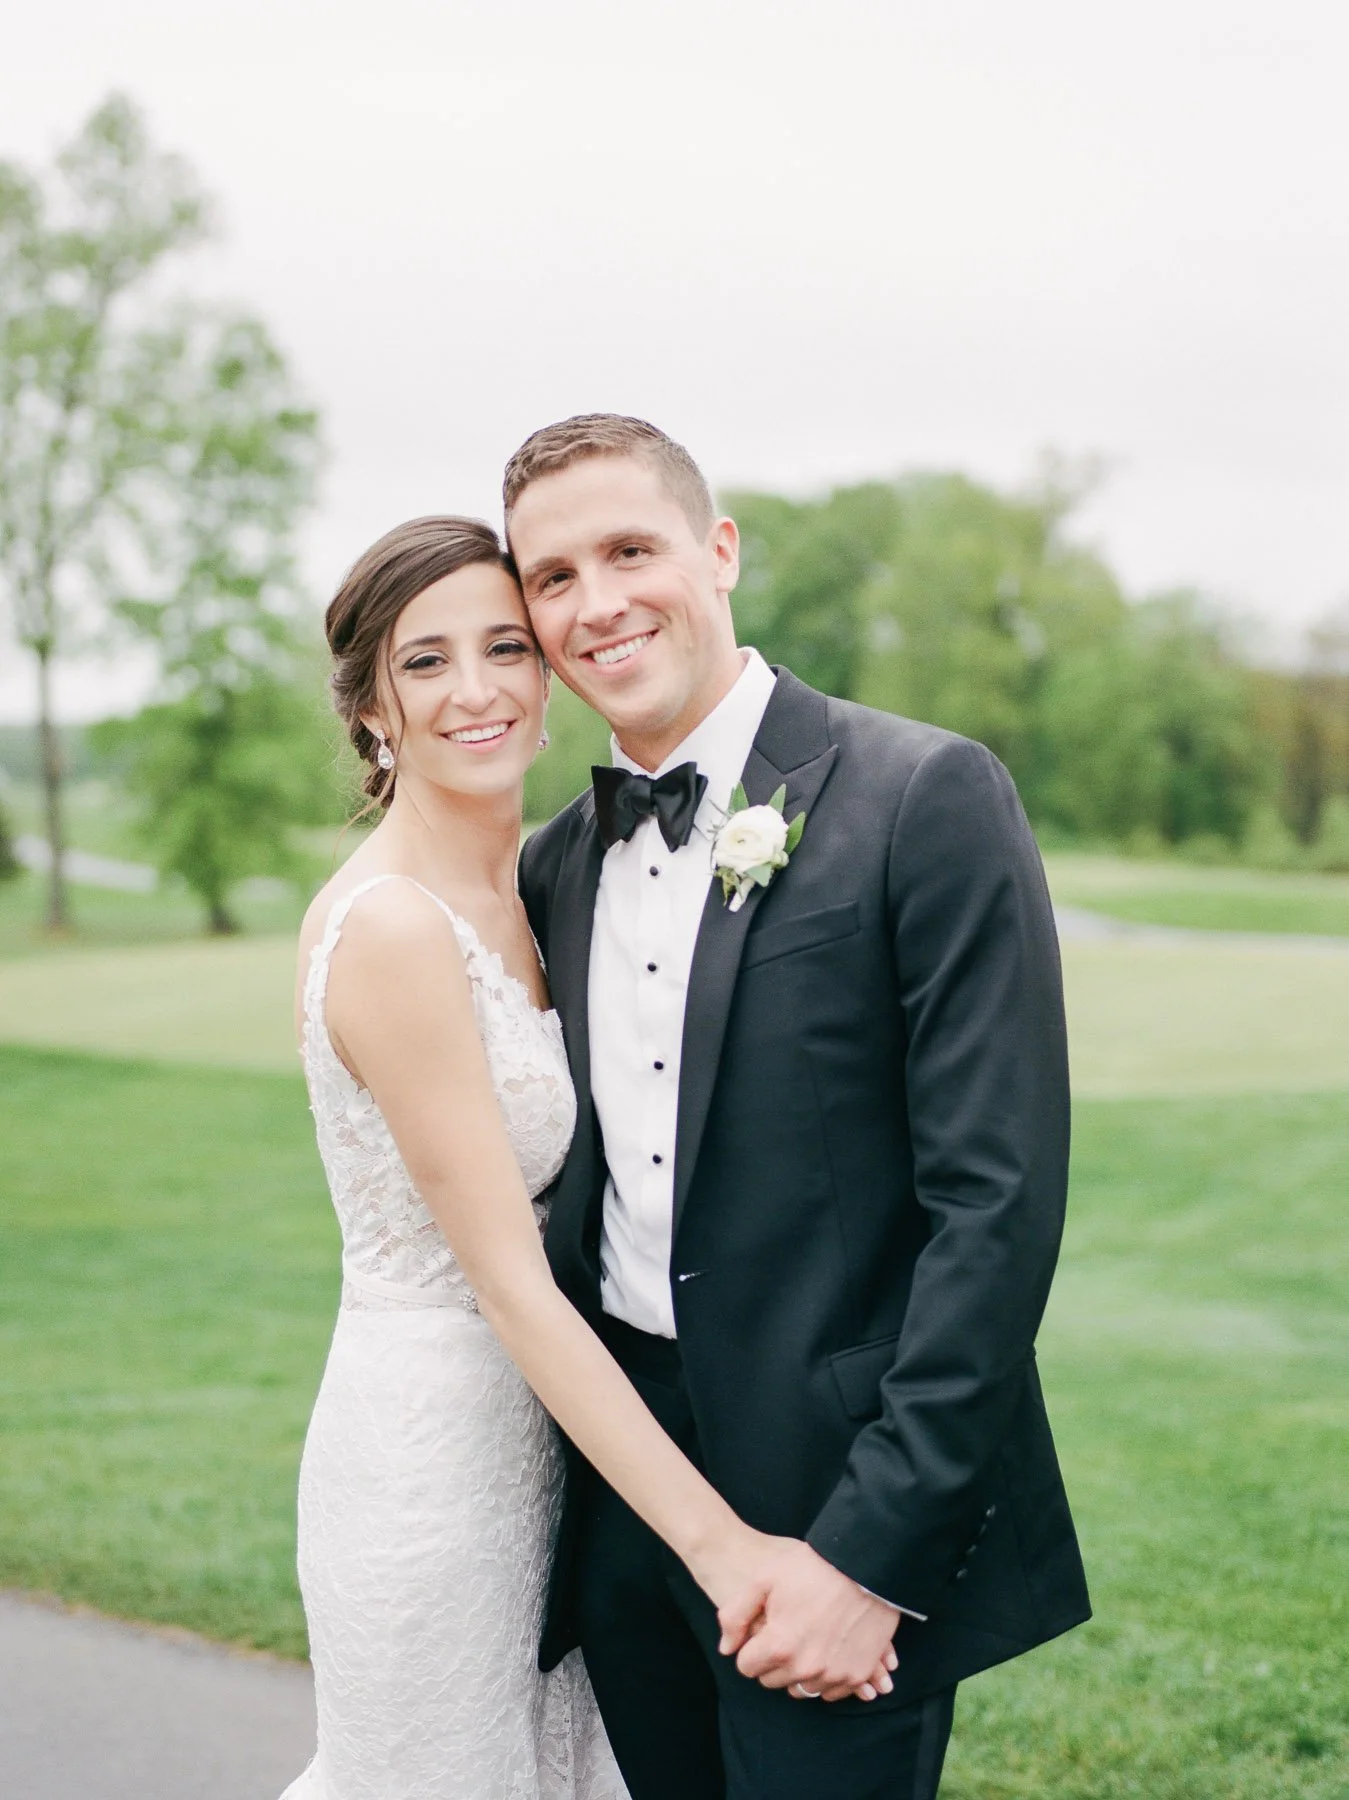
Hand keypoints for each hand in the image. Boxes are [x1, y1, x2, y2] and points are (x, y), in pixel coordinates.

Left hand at [715, 1539, 900, 1702]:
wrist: (864, 1566)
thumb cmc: (812, 1568)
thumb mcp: (764, 1579)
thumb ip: (735, 1616)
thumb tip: (726, 1649)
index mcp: (778, 1646)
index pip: (747, 1667)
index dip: (751, 1647)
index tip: (763, 1631)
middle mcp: (805, 1668)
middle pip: (772, 1680)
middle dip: (773, 1660)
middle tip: (785, 1631)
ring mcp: (833, 1674)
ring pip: (801, 1688)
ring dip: (798, 1671)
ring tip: (806, 1639)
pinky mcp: (856, 1675)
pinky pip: (830, 1692)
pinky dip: (825, 1677)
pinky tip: (827, 1650)